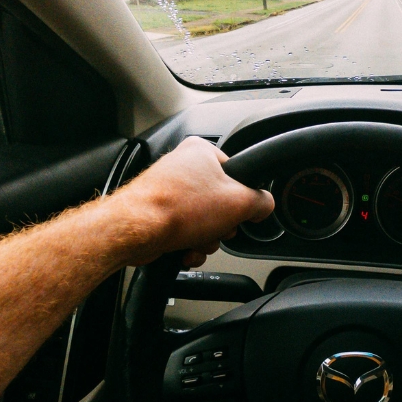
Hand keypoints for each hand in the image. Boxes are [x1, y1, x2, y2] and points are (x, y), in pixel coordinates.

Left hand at [105, 137, 273, 266]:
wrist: (136, 231)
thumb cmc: (177, 209)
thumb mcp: (239, 202)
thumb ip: (262, 201)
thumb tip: (264, 206)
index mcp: (201, 152)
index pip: (238, 174)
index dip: (243, 198)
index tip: (241, 212)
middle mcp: (183, 167)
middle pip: (221, 201)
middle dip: (222, 225)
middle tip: (218, 229)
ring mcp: (168, 190)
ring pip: (204, 220)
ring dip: (206, 239)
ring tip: (197, 241)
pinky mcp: (158, 212)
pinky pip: (186, 231)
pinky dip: (189, 245)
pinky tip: (185, 250)